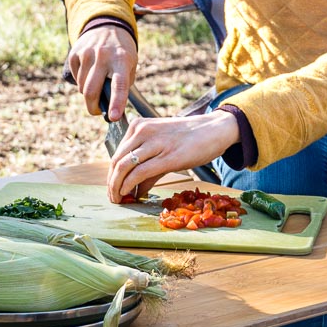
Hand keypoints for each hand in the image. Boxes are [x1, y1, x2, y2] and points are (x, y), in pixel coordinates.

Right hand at [65, 24, 136, 121]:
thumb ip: (122, 84)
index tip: (112, 117)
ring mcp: (87, 54)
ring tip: (97, 82)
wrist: (107, 26)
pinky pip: (76, 78)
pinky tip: (90, 71)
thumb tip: (110, 108)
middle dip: (92, 108)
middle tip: (97, 111)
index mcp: (122, 59)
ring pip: (82, 87)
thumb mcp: (130, 64)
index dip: (116, 103)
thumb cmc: (122, 52)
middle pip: (91, 91)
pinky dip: (82, 81)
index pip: (119, 84)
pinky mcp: (75, 53)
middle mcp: (103, 55)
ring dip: (88, 92)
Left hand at [107, 110, 239, 202]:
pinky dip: (130, 185)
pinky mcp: (168, 156)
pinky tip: (129, 194)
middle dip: (112, 183)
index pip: (117, 154)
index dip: (112, 175)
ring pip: (123, 167)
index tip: (113, 189)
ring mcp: (155, 142)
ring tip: (119, 200)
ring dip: (117, 187)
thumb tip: (136, 191)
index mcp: (139, 126)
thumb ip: (149, 167)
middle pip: (116, 161)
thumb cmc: (190, 138)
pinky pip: (140, 172)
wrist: (215, 129)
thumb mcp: (163, 146)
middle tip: (113, 198)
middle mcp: (143, 131)